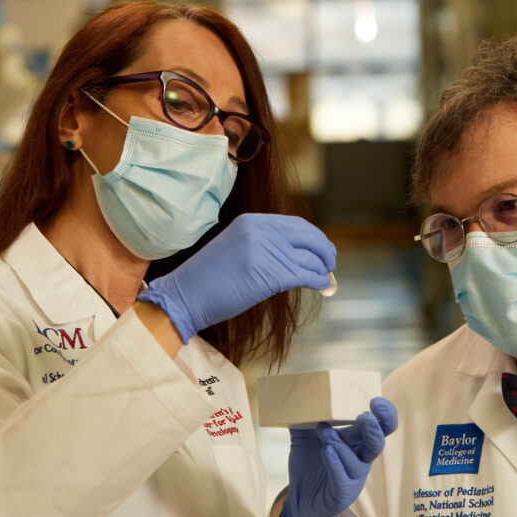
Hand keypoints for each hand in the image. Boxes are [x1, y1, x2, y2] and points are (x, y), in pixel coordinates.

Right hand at [137, 213, 335, 342]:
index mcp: (252, 221)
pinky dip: (318, 280)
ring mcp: (266, 251)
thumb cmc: (207, 279)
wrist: (185, 295)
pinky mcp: (271, 274)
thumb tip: (295, 254)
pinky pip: (305, 275)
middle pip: (307, 236)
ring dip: (323, 267)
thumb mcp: (236, 247)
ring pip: (309, 257)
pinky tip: (322, 285)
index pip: (295, 224)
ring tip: (327, 275)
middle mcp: (261, 231)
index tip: (321, 247)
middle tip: (330, 261)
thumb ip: (263, 244)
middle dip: (324, 248)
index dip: (313, 236)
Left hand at [278, 398, 397, 516]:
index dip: (385, 414)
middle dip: (374, 428)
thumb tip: (295, 392)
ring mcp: (353, 478)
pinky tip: (326, 452)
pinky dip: (336, 464)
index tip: (375, 400)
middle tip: (363, 415)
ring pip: (358, 462)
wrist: (299, 499)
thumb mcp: (304, 435)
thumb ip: (303, 415)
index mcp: (357, 441)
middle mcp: (360, 459)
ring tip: (325, 434)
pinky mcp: (342, 494)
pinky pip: (344, 480)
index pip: (382, 426)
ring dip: (341, 444)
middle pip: (378, 443)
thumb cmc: (309, 465)